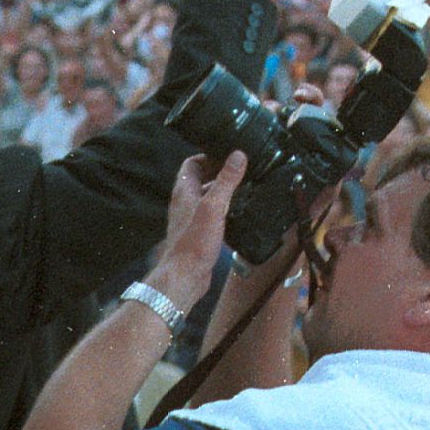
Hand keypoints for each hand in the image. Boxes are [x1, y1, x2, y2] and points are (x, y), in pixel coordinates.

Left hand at [145, 150, 246, 313]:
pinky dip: (224, 212)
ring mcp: (191, 218)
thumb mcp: (214, 206)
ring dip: (223, 194)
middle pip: (201, 180)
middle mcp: (185, 201)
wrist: (185, 275)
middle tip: (241, 173)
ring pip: (207, 198)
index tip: (228, 155)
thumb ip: (226, 181)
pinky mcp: (199, 233)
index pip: (192, 163)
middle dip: (220, 174)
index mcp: (184, 190)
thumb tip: (238, 155)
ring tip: (245, 191)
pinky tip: (238, 216)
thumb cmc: (194, 241)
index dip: (208, 156)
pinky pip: (211, 216)